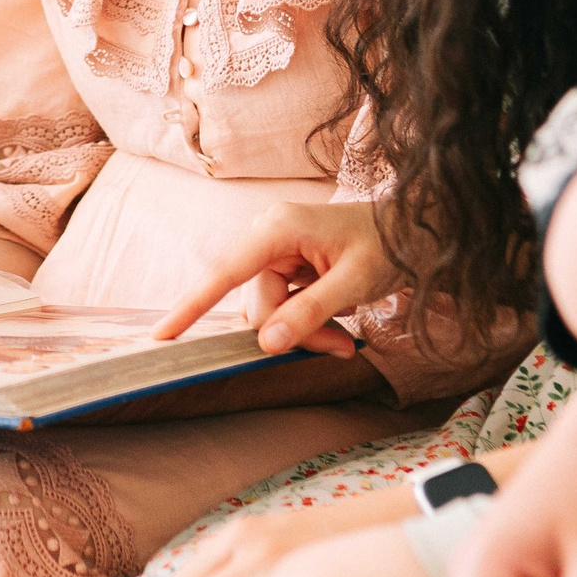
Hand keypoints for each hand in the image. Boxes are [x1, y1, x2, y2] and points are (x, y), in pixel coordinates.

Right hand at [153, 200, 400, 354]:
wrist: (414, 230)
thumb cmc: (387, 245)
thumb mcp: (353, 282)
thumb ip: (309, 312)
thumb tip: (266, 344)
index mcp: (278, 228)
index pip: (225, 272)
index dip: (192, 305)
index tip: (162, 335)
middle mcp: (268, 235)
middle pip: (257, 304)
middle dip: (293, 333)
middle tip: (340, 348)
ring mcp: (276, 251)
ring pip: (268, 311)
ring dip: (303, 332)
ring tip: (345, 340)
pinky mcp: (285, 265)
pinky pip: (280, 306)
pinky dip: (305, 323)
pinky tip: (337, 326)